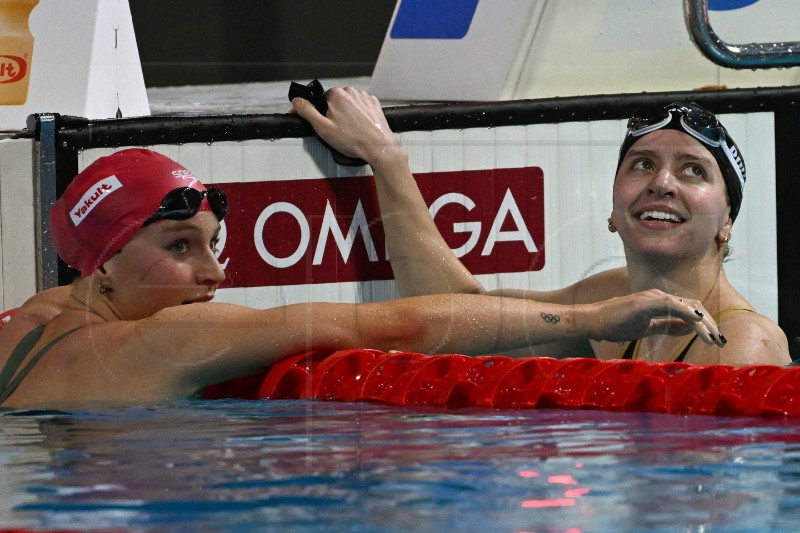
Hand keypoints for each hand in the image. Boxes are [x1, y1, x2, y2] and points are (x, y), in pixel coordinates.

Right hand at [290, 87, 401, 165]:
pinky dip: (359, 114)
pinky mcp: (374, 103)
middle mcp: (350, 91)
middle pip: (335, 101)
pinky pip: (361, 106)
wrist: (378, 147)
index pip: (320, 100)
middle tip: (337, 130)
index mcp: (336, 94)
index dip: (319, 112)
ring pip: (349, 103)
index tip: (320, 124)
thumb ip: (307, 112)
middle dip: (334, 113)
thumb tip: (296, 101)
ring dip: (347, 113)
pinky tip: (360, 126)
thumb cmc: (351, 140)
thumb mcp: (323, 128)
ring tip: (350, 130)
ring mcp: (364, 96)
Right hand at [590, 289, 724, 345]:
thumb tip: (689, 329)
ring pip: (688, 307)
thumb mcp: (647, 327)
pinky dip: (688, 314)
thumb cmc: (616, 323)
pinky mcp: (646, 302)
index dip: (706, 323)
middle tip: (720, 341)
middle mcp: (660, 296)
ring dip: (704, 323)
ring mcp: (653, 297)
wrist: (594, 321)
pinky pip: (673, 306)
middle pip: (695, 306)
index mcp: (660, 302)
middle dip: (711, 324)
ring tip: (713, 339)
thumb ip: (668, 326)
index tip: (715, 339)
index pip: (691, 309)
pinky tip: (699, 323)